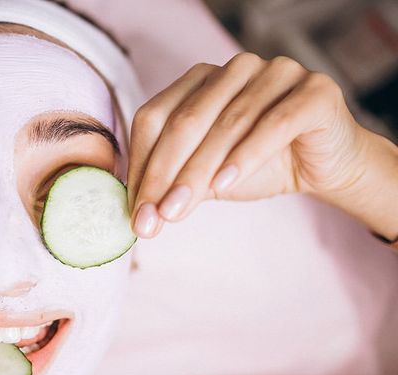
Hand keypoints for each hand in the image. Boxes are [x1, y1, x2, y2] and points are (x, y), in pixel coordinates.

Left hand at [127, 52, 388, 237]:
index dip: (141, 165)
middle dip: (164, 175)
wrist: (325, 167)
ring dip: (196, 173)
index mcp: (200, 80)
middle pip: (184, 121)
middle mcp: (236, 68)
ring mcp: (276, 72)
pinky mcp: (314, 90)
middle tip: (153, 218)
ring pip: (225, 125)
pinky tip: (223, 185)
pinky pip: (273, 124)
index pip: (155, 117)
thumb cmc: (259, 167)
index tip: (136, 211)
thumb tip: (139, 216)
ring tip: (178, 210)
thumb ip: (174, 185)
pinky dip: (245, 156)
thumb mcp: (206, 177)